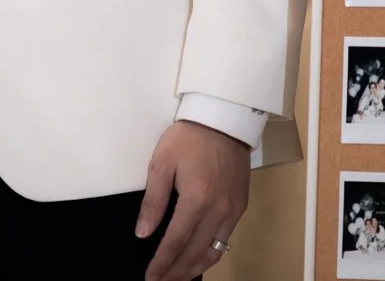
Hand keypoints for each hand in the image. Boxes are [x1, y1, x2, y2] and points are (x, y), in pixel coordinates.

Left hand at [138, 120, 249, 280]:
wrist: (224, 119)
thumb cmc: (188, 137)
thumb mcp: (162, 163)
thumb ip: (153, 201)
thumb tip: (143, 233)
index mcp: (197, 200)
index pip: (176, 242)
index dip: (162, 263)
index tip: (151, 277)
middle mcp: (219, 210)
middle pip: (196, 253)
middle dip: (177, 272)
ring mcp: (233, 210)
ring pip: (214, 251)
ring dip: (195, 268)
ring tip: (178, 277)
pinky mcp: (241, 206)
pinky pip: (226, 239)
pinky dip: (211, 254)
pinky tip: (199, 258)